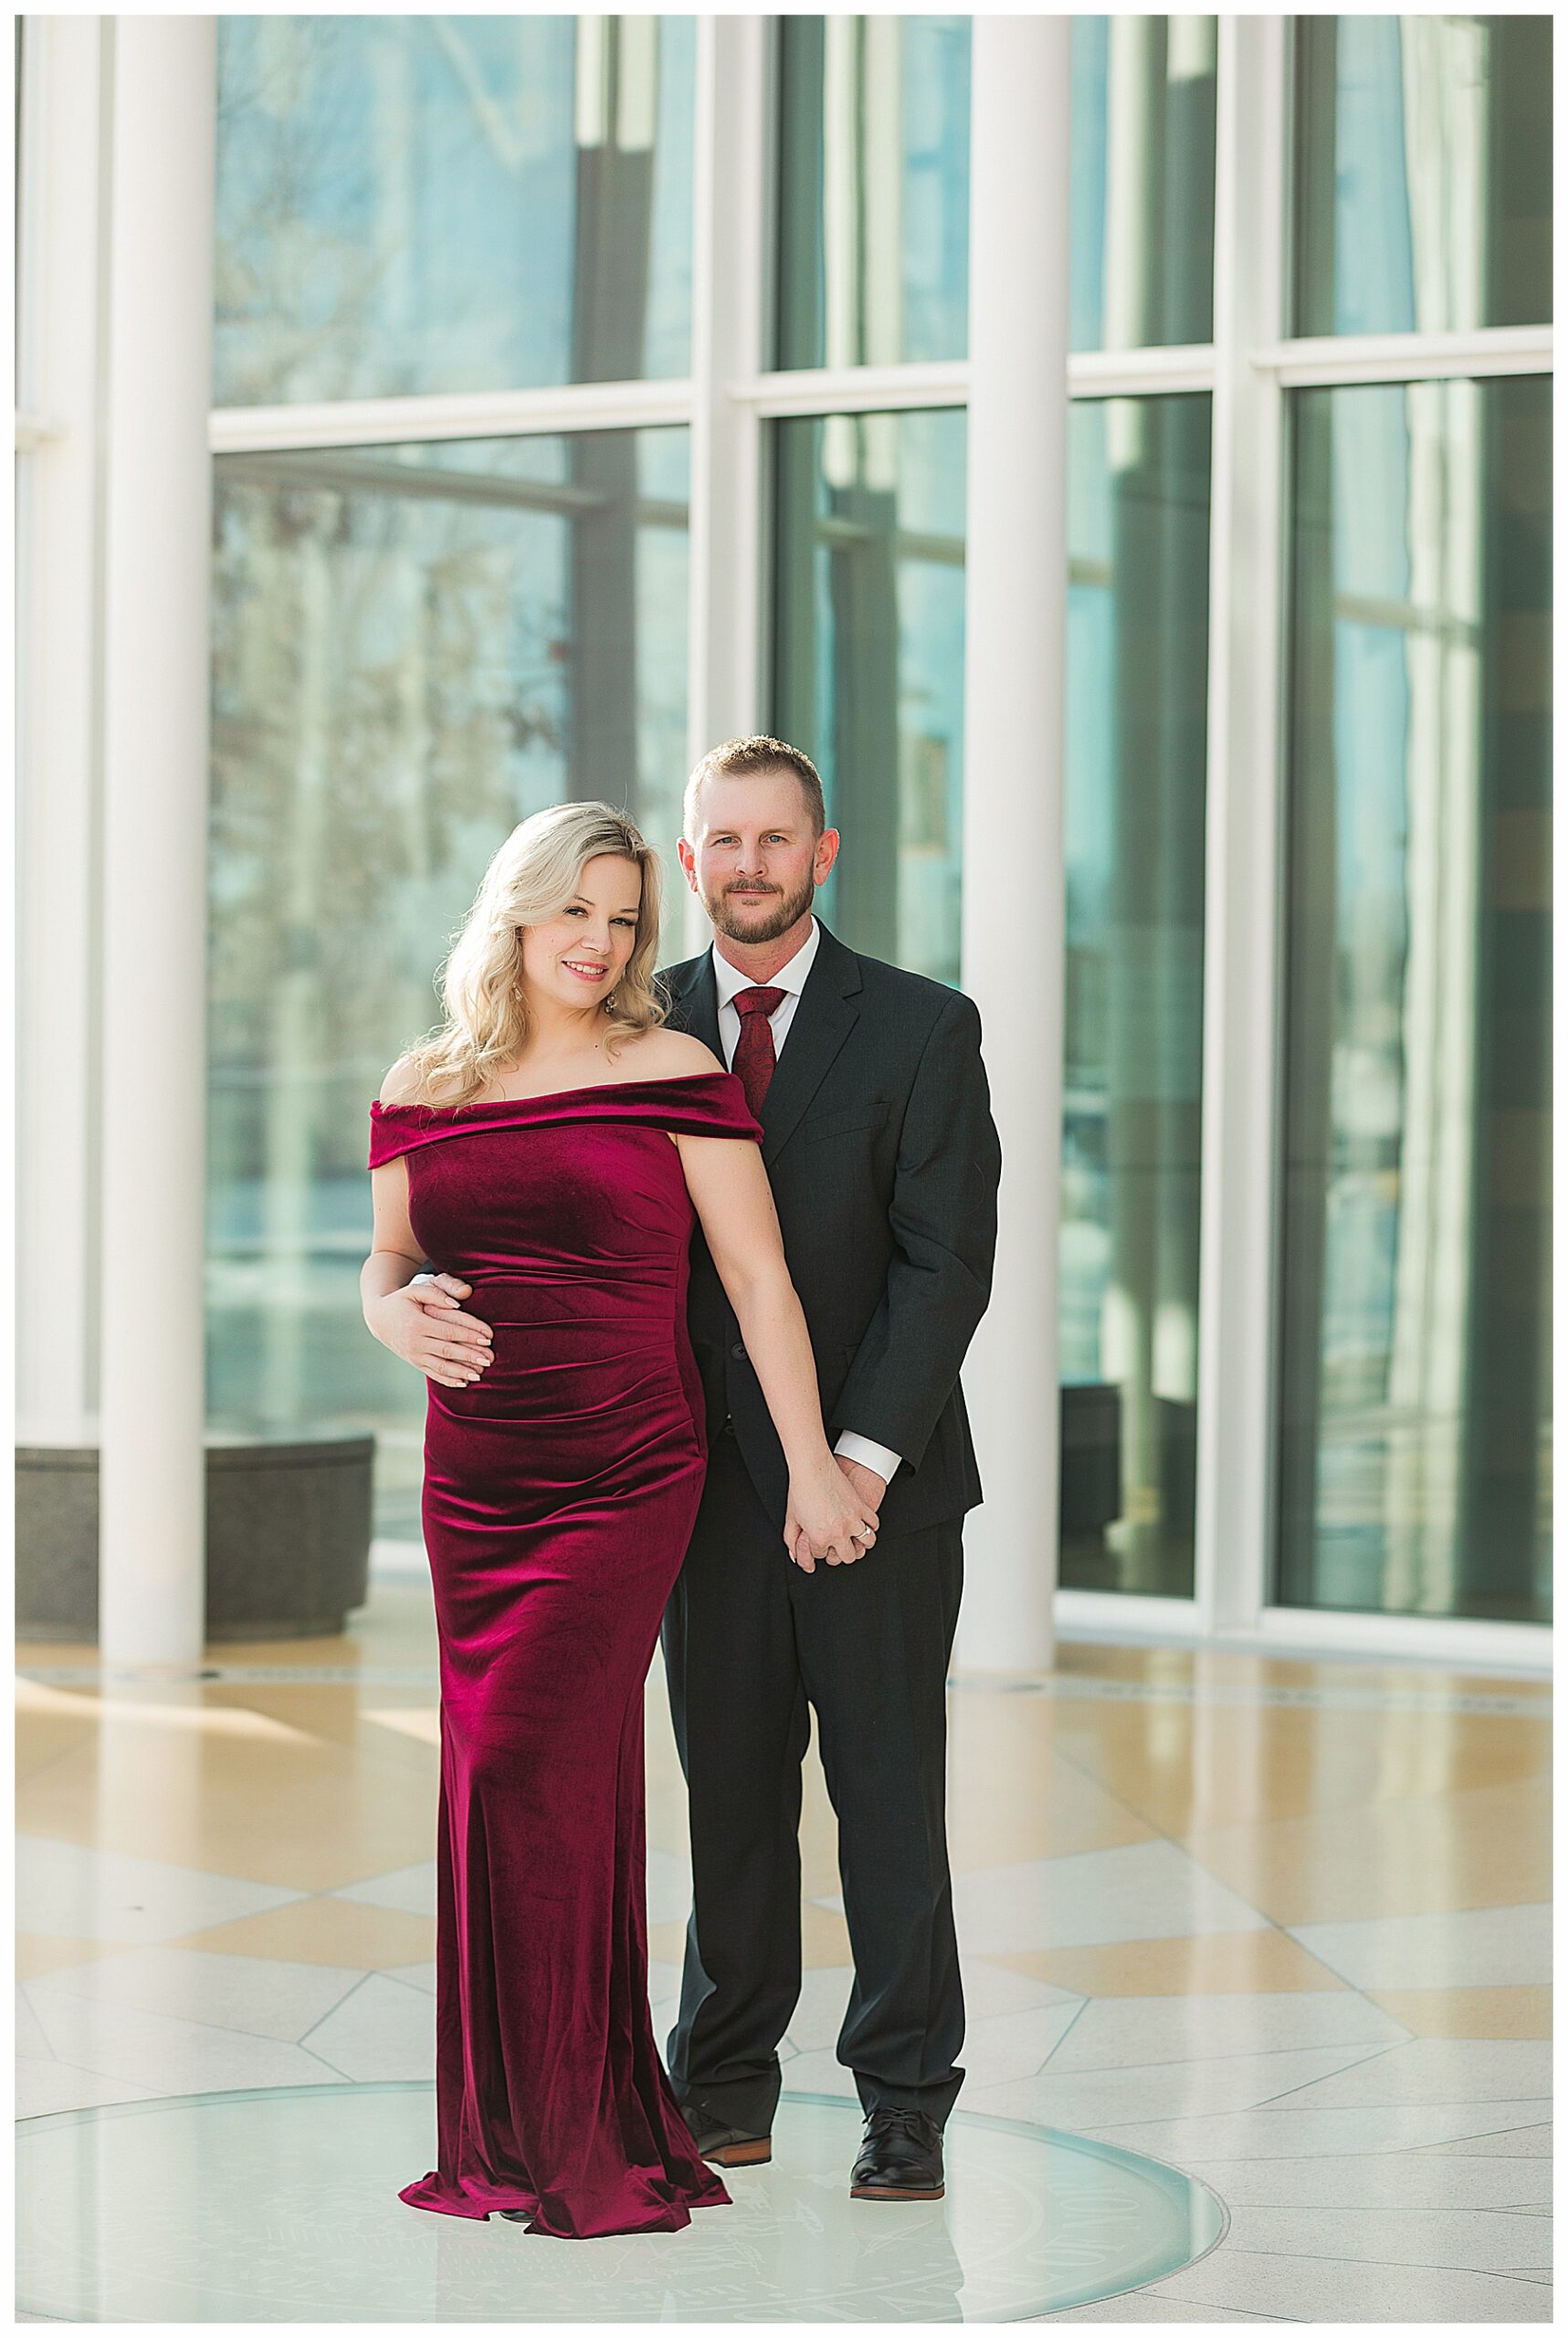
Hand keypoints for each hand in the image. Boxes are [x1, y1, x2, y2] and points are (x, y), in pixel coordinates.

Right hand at [366, 1272, 493, 1388]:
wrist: (379, 1319)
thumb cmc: (402, 1301)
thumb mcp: (414, 1290)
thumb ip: (435, 1293)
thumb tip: (457, 1304)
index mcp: (417, 1323)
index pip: (449, 1331)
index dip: (469, 1334)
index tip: (488, 1337)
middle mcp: (415, 1342)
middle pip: (448, 1351)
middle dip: (470, 1356)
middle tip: (490, 1358)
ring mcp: (414, 1355)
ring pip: (441, 1367)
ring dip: (462, 1372)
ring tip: (480, 1375)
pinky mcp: (415, 1363)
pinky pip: (433, 1374)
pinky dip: (448, 1380)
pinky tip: (464, 1383)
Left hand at [783, 1453, 880, 1574]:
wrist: (812, 1468)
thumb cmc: (801, 1490)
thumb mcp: (791, 1520)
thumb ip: (791, 1541)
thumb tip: (794, 1555)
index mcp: (820, 1537)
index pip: (822, 1555)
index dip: (818, 1549)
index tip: (817, 1541)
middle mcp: (839, 1532)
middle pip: (848, 1557)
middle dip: (841, 1553)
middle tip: (836, 1545)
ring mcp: (853, 1520)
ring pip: (867, 1544)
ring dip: (860, 1543)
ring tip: (852, 1538)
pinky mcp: (861, 1507)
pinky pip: (874, 1524)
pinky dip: (871, 1526)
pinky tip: (863, 1524)